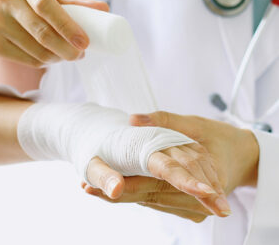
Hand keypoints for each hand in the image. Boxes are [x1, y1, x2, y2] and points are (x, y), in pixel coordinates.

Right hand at [0, 0, 108, 67]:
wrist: (4, 6)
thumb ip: (78, 1)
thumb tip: (104, 9)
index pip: (46, 5)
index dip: (68, 27)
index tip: (85, 43)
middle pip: (42, 33)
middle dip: (67, 49)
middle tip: (81, 54)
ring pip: (37, 52)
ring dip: (59, 58)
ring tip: (69, 54)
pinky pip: (29, 61)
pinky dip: (46, 63)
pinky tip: (52, 56)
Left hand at [82, 112, 258, 220]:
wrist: (241, 154)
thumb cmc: (218, 136)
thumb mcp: (194, 123)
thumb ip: (163, 121)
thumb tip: (132, 119)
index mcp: (195, 172)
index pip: (154, 183)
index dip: (123, 185)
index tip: (93, 187)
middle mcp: (194, 196)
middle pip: (146, 196)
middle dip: (115, 193)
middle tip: (86, 187)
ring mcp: (192, 205)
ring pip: (149, 201)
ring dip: (124, 195)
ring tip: (93, 188)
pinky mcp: (188, 207)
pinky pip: (158, 201)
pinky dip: (139, 194)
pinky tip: (121, 188)